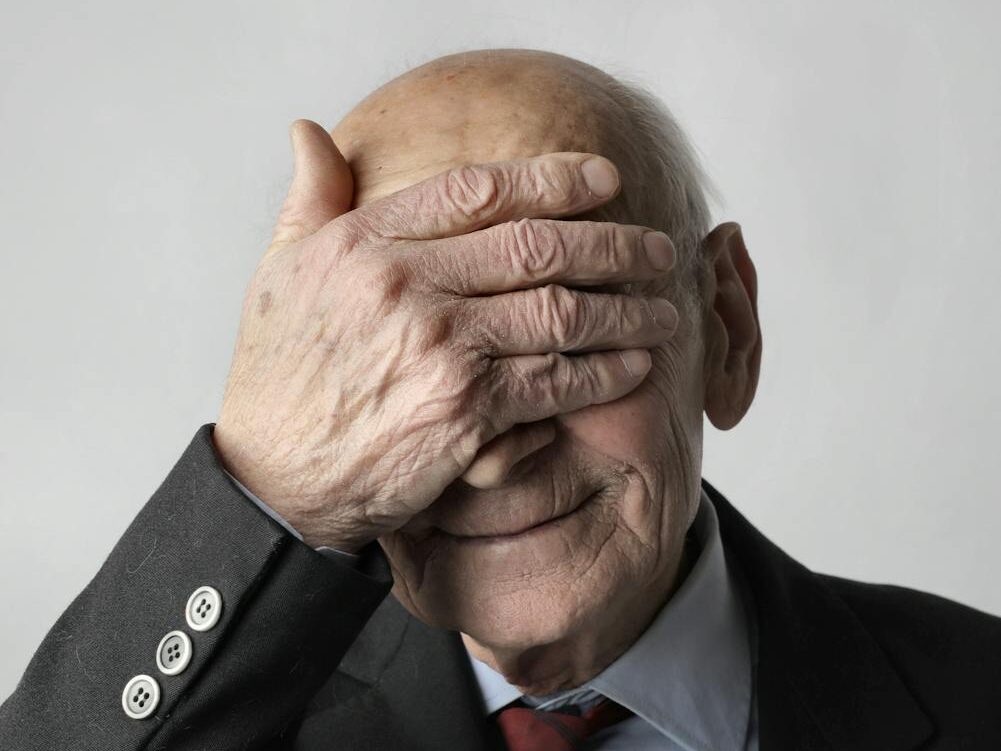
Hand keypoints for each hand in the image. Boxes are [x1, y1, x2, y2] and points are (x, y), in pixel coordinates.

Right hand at [213, 119, 678, 550]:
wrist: (272, 480)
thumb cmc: (279, 376)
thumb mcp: (277, 274)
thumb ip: (308, 200)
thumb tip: (307, 132)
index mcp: (365, 243)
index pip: (480, 191)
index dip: (555, 179)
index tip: (606, 179)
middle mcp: (406, 287)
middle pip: (537, 246)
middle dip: (614, 245)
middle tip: (658, 249)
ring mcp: (439, 350)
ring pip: (560, 314)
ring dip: (626, 311)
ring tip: (665, 309)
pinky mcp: (464, 413)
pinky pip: (555, 383)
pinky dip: (605, 373)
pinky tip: (635, 366)